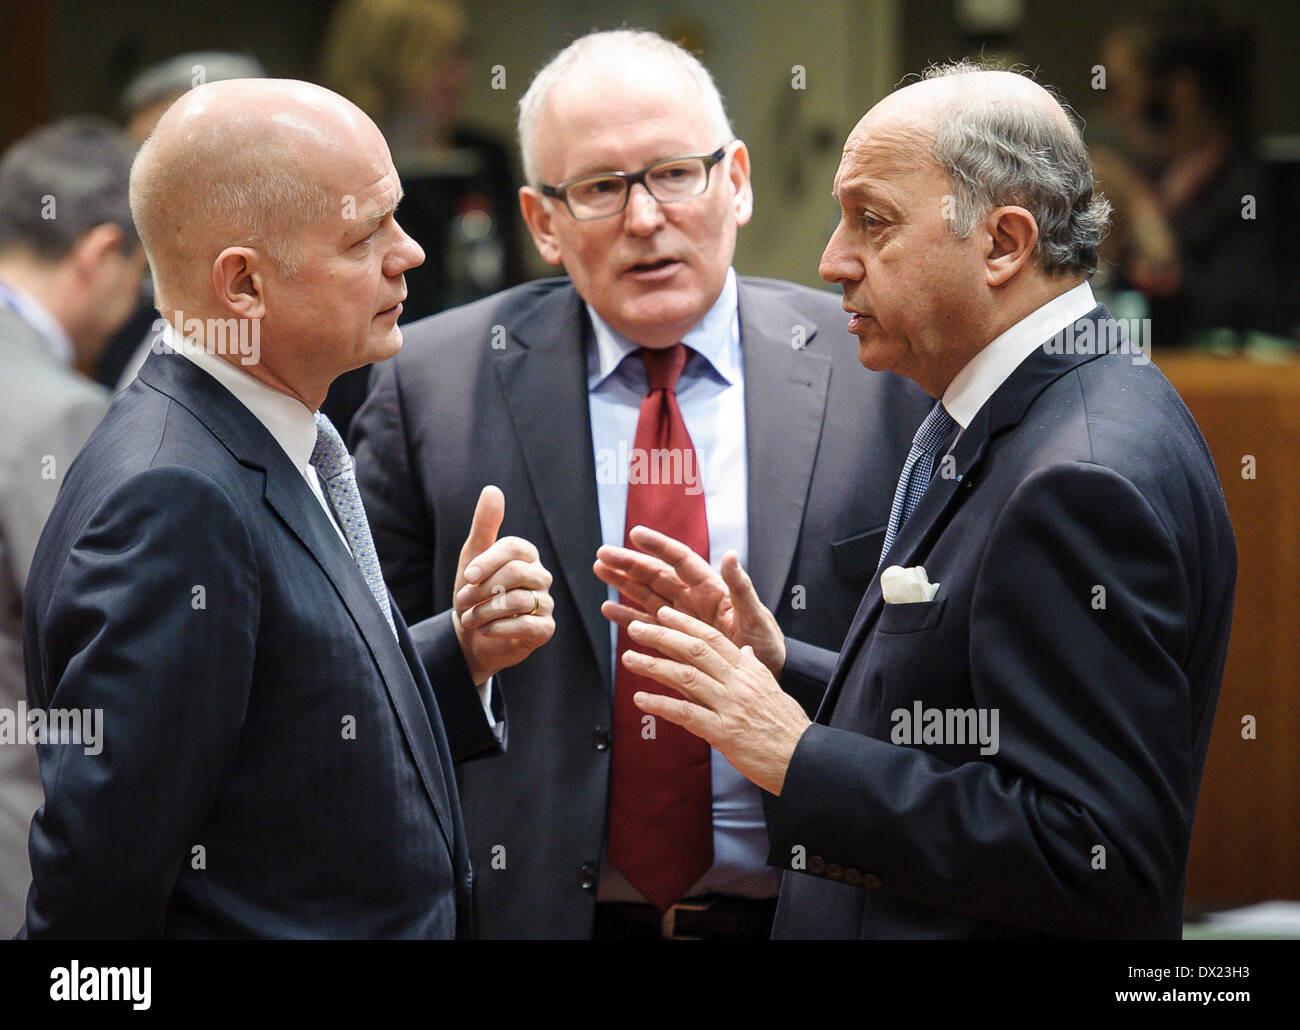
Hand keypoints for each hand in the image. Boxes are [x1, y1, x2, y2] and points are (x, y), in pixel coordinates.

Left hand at [452, 486, 554, 684]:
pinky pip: (526, 625)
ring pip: (519, 600)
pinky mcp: (545, 629)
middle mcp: (541, 577)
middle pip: (517, 573)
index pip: (514, 548)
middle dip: (483, 589)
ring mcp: (546, 603)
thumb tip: (493, 489)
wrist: (472, 636)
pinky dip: (498, 628)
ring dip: (485, 611)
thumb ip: (484, 525)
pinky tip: (484, 630)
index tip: (467, 576)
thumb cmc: (474, 593)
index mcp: (526, 556)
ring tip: (469, 618)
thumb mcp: (472, 558)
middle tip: (462, 601)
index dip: (488, 561)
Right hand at [593, 525, 785, 676]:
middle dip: (629, 563)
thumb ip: (740, 587)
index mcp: (712, 589)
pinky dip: (627, 617)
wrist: (766, 674)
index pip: (680, 560)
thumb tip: (730, 554)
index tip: (636, 533)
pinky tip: (609, 608)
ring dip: (623, 583)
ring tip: (599, 570)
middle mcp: (693, 599)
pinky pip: (646, 624)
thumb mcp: (756, 616)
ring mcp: (682, 618)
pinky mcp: (675, 639)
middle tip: (603, 554)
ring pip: (646, 594)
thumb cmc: (766, 644)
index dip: (658, 546)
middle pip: (656, 575)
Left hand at [622, 606, 810, 795]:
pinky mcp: (723, 733)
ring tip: (629, 658)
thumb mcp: (772, 689)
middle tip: (635, 629)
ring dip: (653, 666)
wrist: (803, 760)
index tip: (662, 615)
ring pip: (685, 677)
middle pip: (694, 650)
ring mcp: (730, 706)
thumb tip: (743, 651)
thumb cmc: (787, 726)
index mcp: (749, 670)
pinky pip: (686, 714)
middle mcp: (738, 682)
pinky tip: (640, 698)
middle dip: (661, 636)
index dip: (684, 624)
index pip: (712, 638)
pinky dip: (661, 704)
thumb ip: (753, 668)